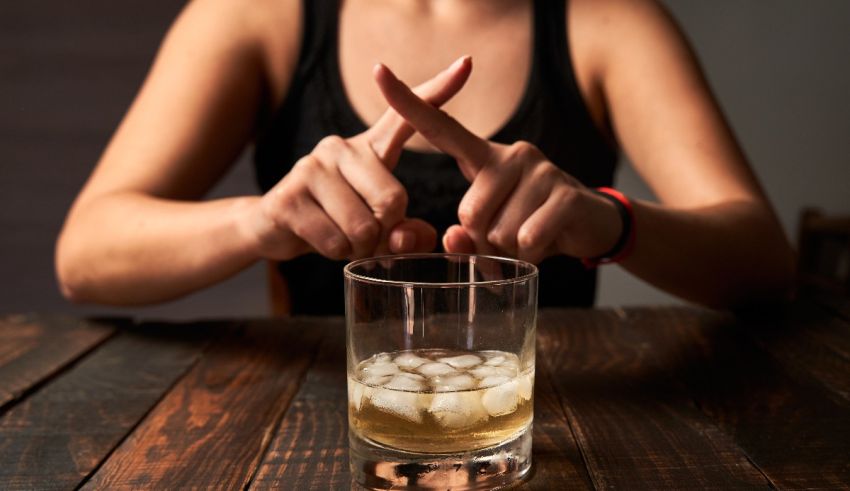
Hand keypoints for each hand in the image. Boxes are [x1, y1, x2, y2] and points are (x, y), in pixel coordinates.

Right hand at [248, 56, 471, 260]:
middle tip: (366, 236)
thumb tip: (406, 238)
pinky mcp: (289, 197)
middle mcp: (340, 147)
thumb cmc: (338, 222)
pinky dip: (335, 254)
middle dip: (385, 233)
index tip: (466, 64)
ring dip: (358, 248)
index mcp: (370, 148)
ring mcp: (311, 168)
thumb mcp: (379, 226)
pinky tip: (320, 240)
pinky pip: (334, 242)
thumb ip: (406, 233)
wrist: (274, 228)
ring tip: (341, 237)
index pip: (405, 117)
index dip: (438, 90)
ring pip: (362, 227)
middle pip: (392, 201)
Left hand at [374, 63, 622, 263]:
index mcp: (483, 157)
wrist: (589, 226)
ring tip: (526, 238)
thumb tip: (454, 239)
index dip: (408, 104)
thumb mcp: (490, 235)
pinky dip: (530, 255)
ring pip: (499, 231)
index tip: (379, 73)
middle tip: (506, 238)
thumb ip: (464, 238)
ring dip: (509, 251)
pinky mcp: (564, 192)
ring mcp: (539, 169)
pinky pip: (528, 239)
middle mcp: (510, 153)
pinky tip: (544, 244)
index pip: (441, 127)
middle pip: (469, 213)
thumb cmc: (527, 226)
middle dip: (482, 241)